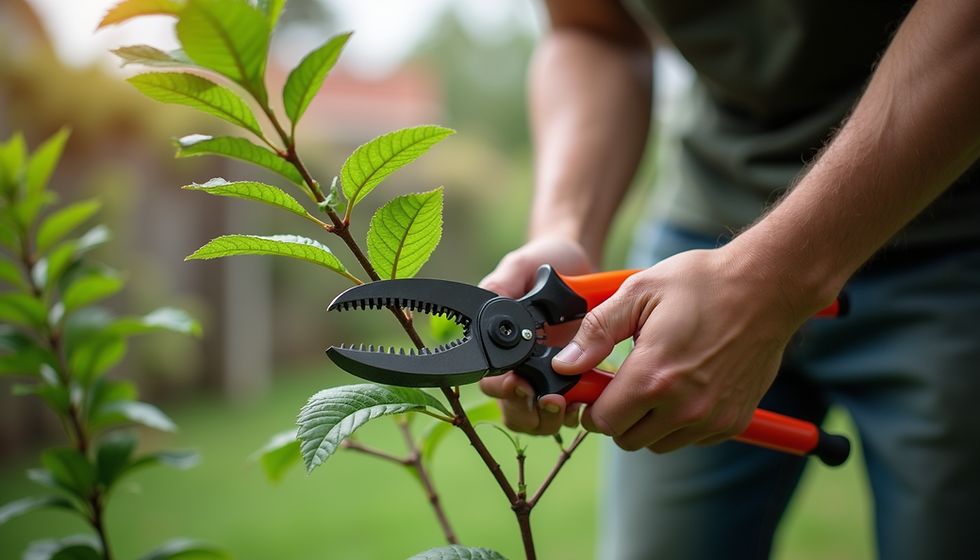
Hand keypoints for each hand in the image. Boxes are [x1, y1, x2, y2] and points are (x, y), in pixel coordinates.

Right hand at [478, 236, 592, 434]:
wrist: (580, 265)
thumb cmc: (546, 262)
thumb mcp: (521, 266)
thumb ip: (501, 284)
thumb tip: (488, 305)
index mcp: (500, 344)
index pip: (491, 380)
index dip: (504, 389)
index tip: (521, 383)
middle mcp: (517, 367)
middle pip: (511, 410)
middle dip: (528, 411)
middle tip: (551, 399)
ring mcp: (542, 378)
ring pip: (535, 420)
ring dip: (549, 418)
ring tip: (567, 403)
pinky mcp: (570, 382)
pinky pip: (563, 415)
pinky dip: (572, 414)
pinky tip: (585, 401)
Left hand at [553, 245, 820, 452]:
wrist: (766, 287)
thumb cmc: (701, 284)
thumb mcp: (638, 292)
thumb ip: (596, 332)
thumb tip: (565, 364)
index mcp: (653, 376)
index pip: (603, 422)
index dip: (592, 405)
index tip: (595, 385)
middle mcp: (684, 407)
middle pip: (627, 438)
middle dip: (617, 414)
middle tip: (623, 381)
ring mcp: (711, 418)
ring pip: (658, 443)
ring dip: (648, 421)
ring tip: (655, 381)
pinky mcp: (733, 421)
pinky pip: (691, 438)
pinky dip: (680, 422)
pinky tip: (684, 386)